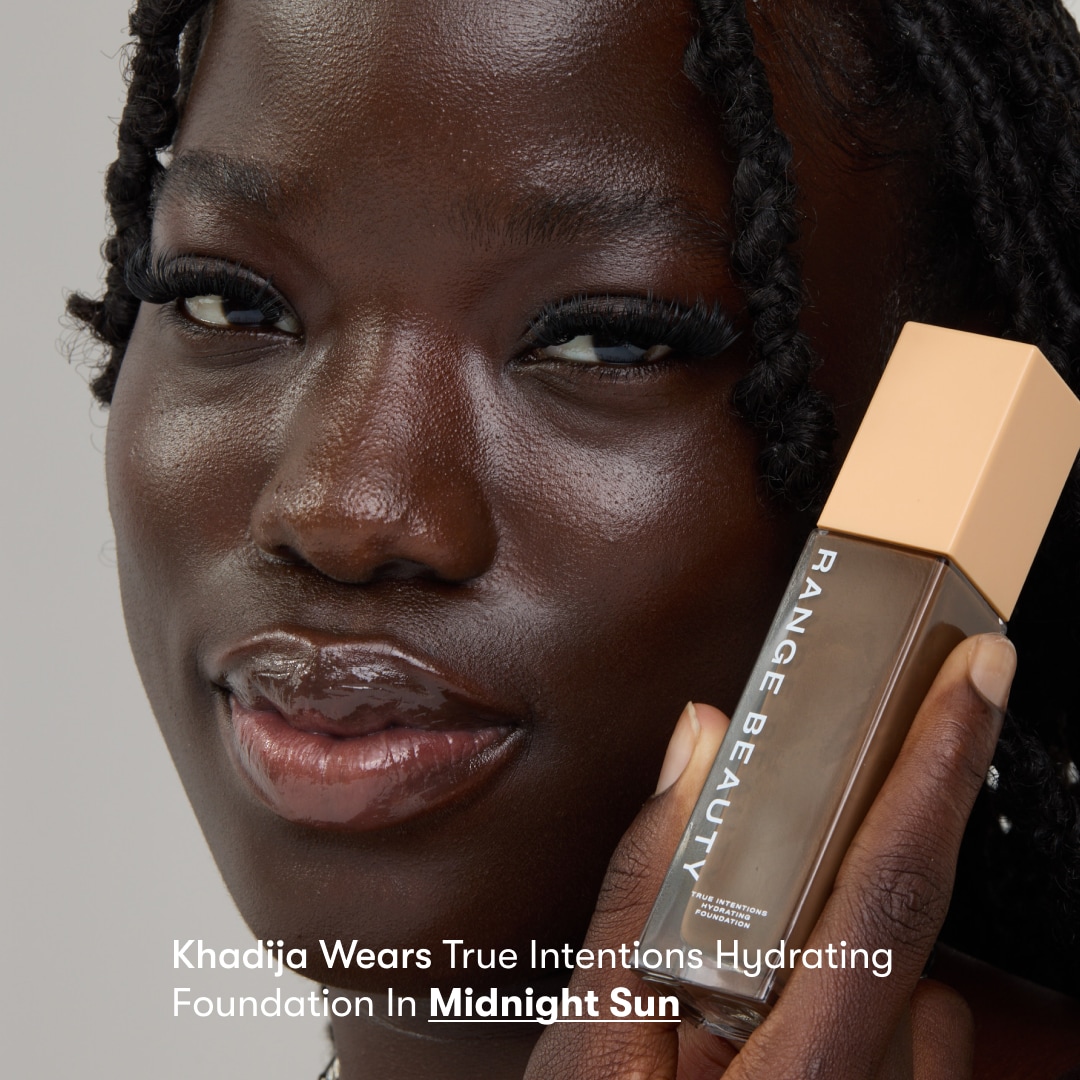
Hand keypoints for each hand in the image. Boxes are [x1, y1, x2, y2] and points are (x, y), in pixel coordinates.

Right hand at [523, 633, 1015, 1079]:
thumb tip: (698, 749)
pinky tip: (798, 1005)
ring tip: (770, 943)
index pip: (888, 888)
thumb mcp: (594, 1043)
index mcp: (801, 1071)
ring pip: (923, 979)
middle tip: (896, 735)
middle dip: (915, 804)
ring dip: (859, 926)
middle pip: (917, 914)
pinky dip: (876, 989)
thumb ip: (648, 886)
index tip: (976, 675)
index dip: (936, 769)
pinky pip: (927, 1033)